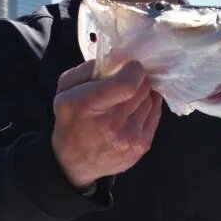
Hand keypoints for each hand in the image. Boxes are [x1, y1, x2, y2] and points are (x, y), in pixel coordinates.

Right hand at [51, 59, 162, 190]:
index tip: (129, 66)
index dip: (134, 69)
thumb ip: (87, 69)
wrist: (74, 162)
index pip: (128, 83)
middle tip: (128, 80)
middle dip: (137, 79)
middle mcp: (112, 123)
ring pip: (150, 100)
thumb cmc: (70, 120)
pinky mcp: (141, 146)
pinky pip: (155, 114)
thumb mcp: (65, 90)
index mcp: (89, 105)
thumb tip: (117, 58)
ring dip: (142, 94)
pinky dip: (147, 107)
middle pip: (142, 88)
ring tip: (127, 98)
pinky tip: (134, 109)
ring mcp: (130, 138)